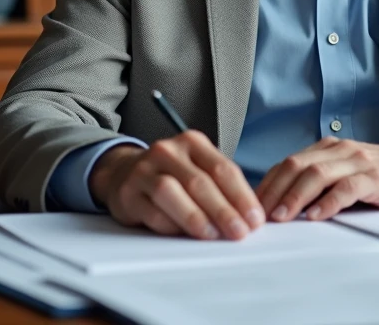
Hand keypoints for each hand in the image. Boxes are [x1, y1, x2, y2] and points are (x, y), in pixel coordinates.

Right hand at [88, 131, 264, 240]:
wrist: (124, 173)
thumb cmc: (171, 174)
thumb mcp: (197, 168)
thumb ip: (221, 186)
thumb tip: (251, 216)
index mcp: (192, 142)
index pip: (223, 168)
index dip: (242, 196)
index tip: (255, 219)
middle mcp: (168, 151)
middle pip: (200, 182)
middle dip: (224, 210)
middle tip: (239, 232)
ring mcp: (144, 170)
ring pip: (172, 192)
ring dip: (196, 217)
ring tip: (213, 235)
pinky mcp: (128, 193)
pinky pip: (152, 211)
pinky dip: (171, 225)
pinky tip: (184, 235)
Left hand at [256, 137, 378, 221]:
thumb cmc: (376, 174)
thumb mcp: (342, 172)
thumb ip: (316, 182)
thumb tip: (279, 205)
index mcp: (325, 148)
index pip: (287, 163)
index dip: (267, 184)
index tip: (251, 206)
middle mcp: (338, 150)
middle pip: (296, 166)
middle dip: (274, 191)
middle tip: (259, 215)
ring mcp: (357, 161)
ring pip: (317, 175)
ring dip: (295, 197)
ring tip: (282, 217)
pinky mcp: (375, 177)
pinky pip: (347, 188)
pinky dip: (328, 203)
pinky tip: (316, 216)